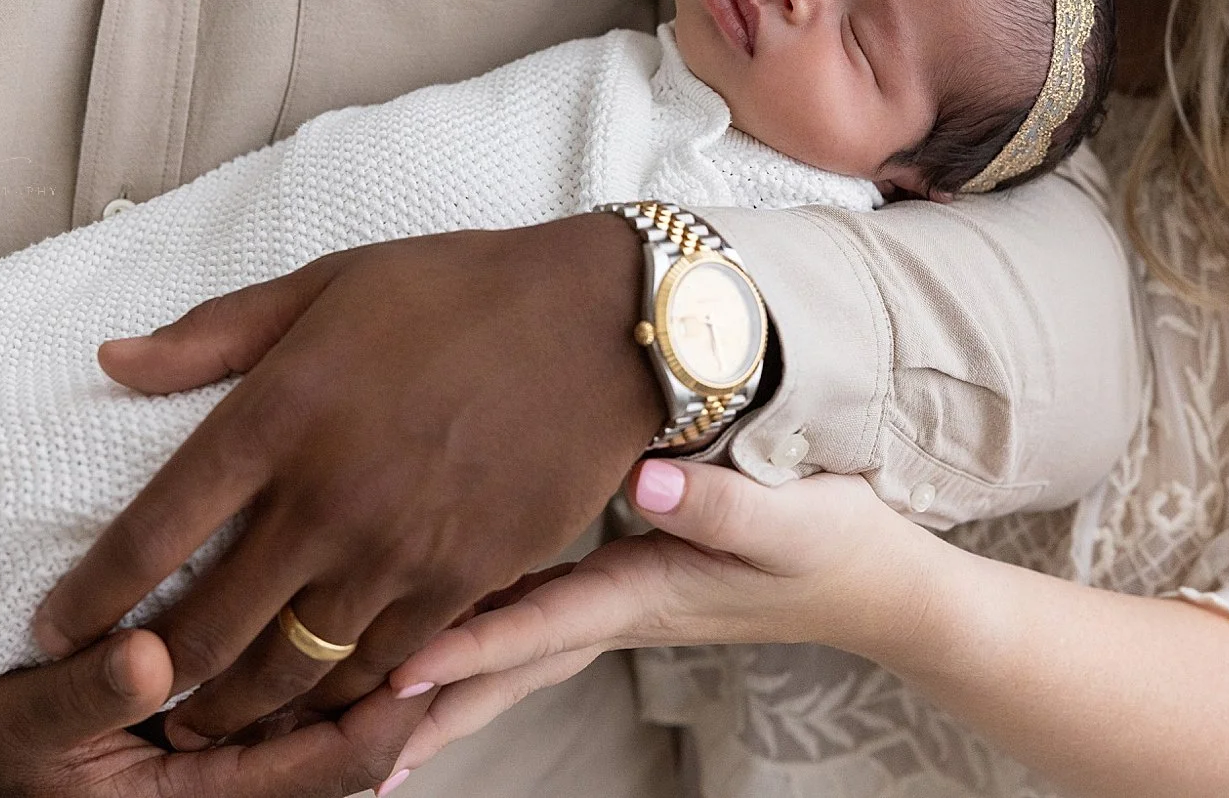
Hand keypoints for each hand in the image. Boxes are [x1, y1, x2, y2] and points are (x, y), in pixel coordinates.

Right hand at [0, 629, 425, 797]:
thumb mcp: (21, 729)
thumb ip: (87, 695)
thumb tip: (150, 656)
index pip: (329, 768)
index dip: (387, 718)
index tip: (433, 655)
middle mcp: (225, 790)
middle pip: (353, 750)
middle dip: (409, 692)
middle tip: (477, 610)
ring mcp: (222, 767)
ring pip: (328, 729)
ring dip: (377, 674)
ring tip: (441, 597)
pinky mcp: (209, 741)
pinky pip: (293, 717)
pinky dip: (332, 672)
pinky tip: (365, 615)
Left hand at [30, 213, 662, 749]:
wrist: (596, 320)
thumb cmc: (457, 289)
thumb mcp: (325, 286)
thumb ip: (213, 334)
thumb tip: (113, 359)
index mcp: (275, 416)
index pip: (149, 533)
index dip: (86, 597)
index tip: (51, 629)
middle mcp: (324, 498)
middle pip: (206, 629)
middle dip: (151, 679)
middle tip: (126, 696)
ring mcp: (396, 550)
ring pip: (290, 670)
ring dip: (235, 711)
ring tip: (202, 727)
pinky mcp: (464, 581)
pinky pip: (380, 669)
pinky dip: (336, 700)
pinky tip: (311, 706)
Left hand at [380, 459, 930, 777]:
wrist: (880, 585)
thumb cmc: (837, 544)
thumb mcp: (789, 518)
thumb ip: (718, 500)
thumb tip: (644, 480)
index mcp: (643, 594)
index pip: (537, 629)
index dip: (464, 649)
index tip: (391, 675)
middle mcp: (620, 611)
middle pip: (507, 667)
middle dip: (430, 705)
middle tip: (349, 749)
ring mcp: (623, 607)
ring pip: (517, 653)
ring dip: (447, 685)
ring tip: (370, 722)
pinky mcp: (631, 590)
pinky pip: (538, 624)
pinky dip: (485, 645)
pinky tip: (447, 643)